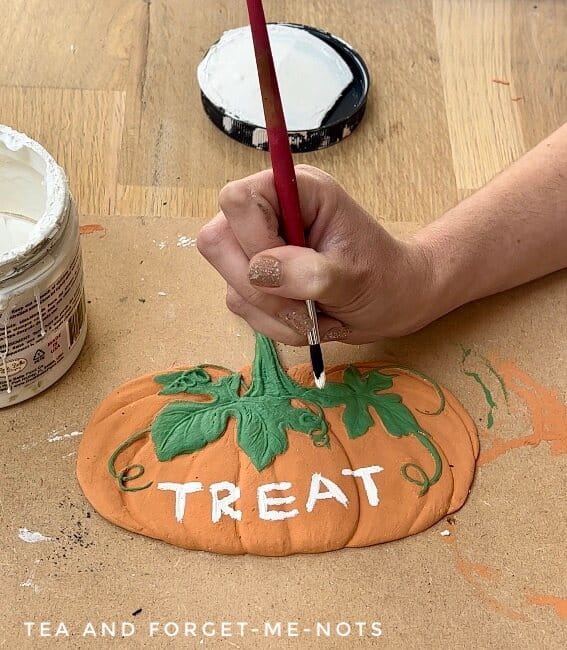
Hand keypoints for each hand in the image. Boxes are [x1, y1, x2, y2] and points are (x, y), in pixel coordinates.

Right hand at [197, 165, 433, 344]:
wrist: (392, 302)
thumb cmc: (384, 279)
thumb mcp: (356, 276)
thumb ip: (310, 272)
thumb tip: (260, 271)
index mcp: (297, 192)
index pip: (237, 200)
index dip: (253, 237)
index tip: (290, 264)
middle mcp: (270, 213)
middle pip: (217, 242)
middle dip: (259, 286)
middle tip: (303, 301)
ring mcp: (258, 247)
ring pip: (230, 283)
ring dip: (273, 312)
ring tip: (315, 312)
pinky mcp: (255, 279)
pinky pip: (241, 306)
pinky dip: (274, 324)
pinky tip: (306, 319)